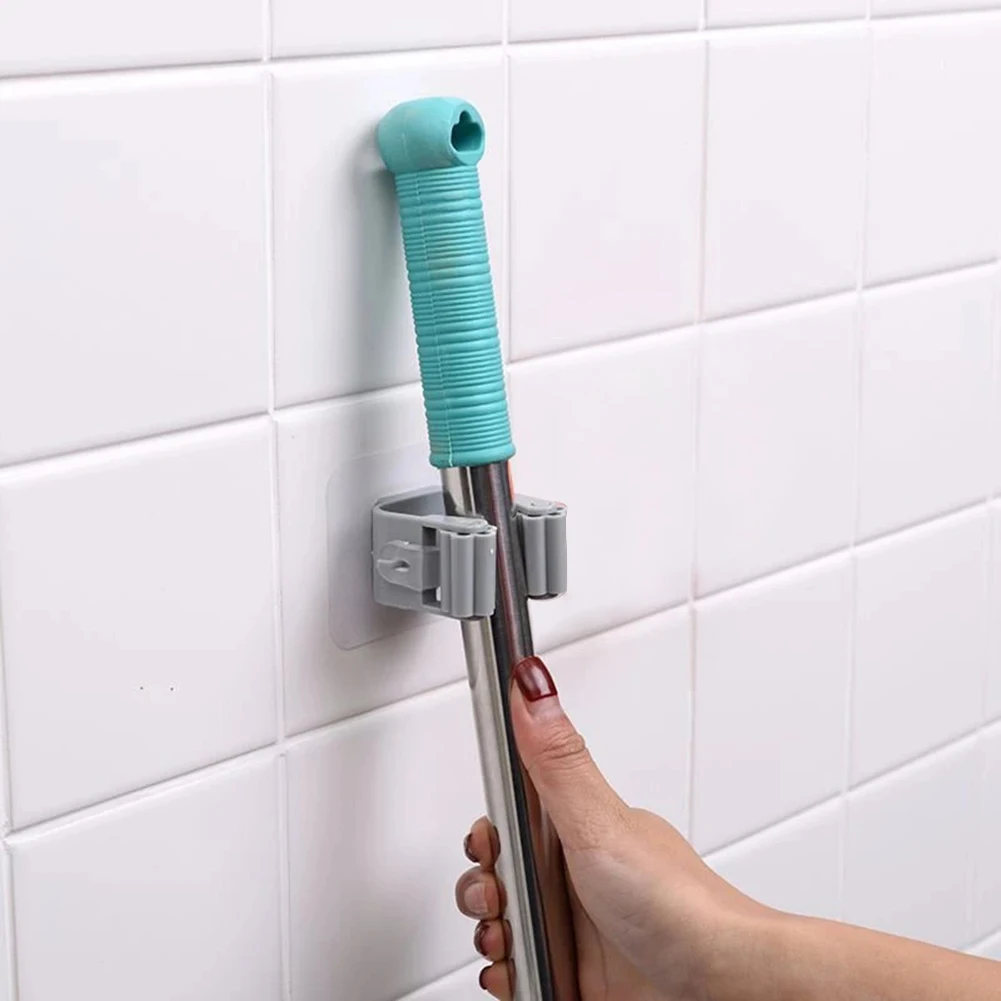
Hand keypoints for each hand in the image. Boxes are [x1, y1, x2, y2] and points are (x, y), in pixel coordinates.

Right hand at [454, 656, 762, 1000]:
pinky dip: (510, 973)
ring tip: (507, 939)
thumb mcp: (599, 822)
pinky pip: (523, 970)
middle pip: (501, 873)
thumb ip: (557, 759)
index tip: (487, 844)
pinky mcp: (577, 974)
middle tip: (497, 897)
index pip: (512, 818)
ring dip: (491, 932)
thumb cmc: (676, 903)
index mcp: (581, 829)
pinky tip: (518, 970)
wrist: (717, 983)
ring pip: (506, 923)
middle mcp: (578, 875)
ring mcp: (578, 927)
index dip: (489, 835)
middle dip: (483, 886)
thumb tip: (533, 682)